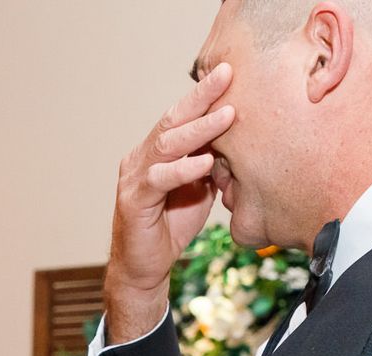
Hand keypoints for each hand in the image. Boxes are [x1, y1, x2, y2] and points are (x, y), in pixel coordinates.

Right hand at [105, 62, 234, 341]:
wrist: (145, 267)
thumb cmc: (171, 225)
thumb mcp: (200, 189)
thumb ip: (212, 165)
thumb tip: (238, 143)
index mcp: (156, 151)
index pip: (181, 116)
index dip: (204, 94)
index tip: (228, 72)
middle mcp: (141, 158)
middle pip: (172, 120)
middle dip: (201, 97)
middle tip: (225, 75)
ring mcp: (135, 178)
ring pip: (167, 145)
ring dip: (199, 130)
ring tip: (227, 116)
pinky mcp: (133, 201)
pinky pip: (159, 179)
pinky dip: (184, 170)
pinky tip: (206, 163)